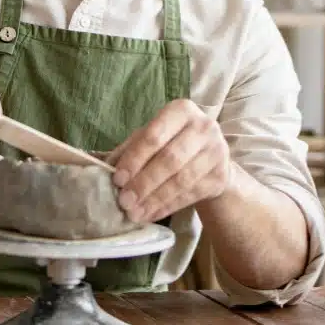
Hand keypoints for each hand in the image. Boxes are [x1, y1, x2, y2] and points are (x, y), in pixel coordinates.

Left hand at [108, 99, 235, 223]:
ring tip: (134, 213)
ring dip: (155, 199)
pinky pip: (190, 194)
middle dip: (144, 183)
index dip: (134, 159)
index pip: (154, 136)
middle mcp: (204, 127)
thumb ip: (131, 148)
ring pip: (181, 180)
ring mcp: (217, 151)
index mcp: (181, 110)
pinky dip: (167, 207)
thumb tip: (103, 166)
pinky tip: (150, 214)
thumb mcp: (154, 137)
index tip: (117, 179)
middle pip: (170, 159)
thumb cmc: (174, 142)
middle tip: (124, 201)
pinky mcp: (221, 175)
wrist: (212, 157)